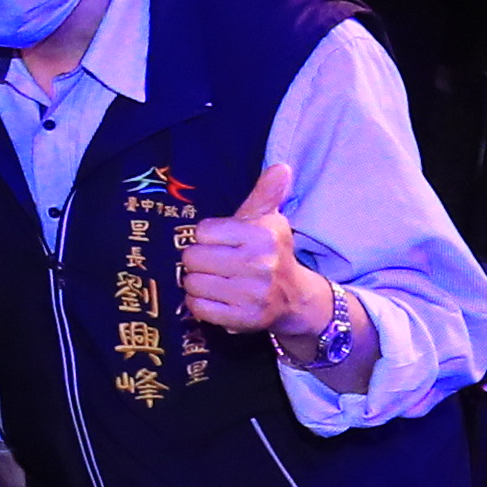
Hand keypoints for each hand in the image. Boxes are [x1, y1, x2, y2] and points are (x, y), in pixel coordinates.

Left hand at [176, 159, 326, 337]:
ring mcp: (252, 294)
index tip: (223, 242)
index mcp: (263, 234)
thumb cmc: (270, 253)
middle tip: (215, 263)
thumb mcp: (268, 221)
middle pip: (192, 257)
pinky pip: (198, 308)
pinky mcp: (244, 319)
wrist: (294, 297)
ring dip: (197, 283)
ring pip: (192, 283)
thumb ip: (265, 193)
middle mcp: (260, 264)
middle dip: (198, 260)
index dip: (207, 237)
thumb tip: (281, 167)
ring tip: (216, 281)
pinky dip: (200, 304)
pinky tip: (216, 298)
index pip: (202, 231)